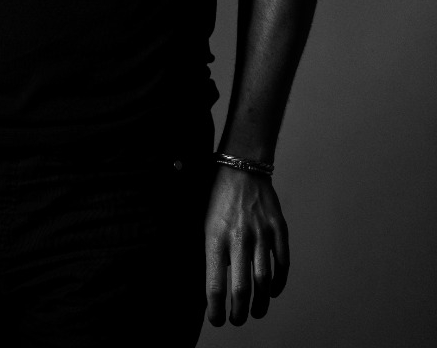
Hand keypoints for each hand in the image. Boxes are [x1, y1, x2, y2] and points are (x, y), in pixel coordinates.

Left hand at [205, 166, 289, 325]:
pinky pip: (282, 263)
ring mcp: (261, 233)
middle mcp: (239, 238)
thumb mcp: (203, 222)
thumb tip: (214, 285)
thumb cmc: (216, 195)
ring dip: (261, 304)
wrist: (241, 165)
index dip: (215, 310)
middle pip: (242, 290)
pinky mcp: (278, 228)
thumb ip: (210, 252)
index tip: (216, 320)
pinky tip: (273, 291)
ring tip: (256, 312)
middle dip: (239, 313)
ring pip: (264, 281)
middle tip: (237, 320)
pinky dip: (279, 283)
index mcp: (215, 237)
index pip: (215, 285)